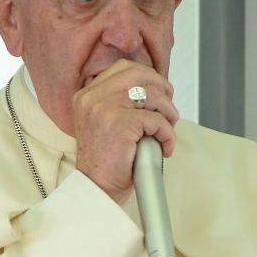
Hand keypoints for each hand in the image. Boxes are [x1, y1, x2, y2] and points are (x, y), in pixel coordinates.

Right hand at [74, 59, 178, 203]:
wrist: (97, 188)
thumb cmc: (105, 161)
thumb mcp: (104, 123)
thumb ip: (119, 103)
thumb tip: (155, 90)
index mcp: (87, 95)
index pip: (123, 68)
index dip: (148, 77)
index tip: (159, 93)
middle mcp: (92, 98)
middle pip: (140, 74)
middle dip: (163, 88)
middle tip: (169, 108)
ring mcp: (104, 108)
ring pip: (152, 95)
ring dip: (169, 113)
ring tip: (167, 130)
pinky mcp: (119, 124)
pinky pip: (156, 120)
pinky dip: (167, 133)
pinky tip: (165, 146)